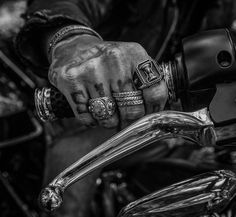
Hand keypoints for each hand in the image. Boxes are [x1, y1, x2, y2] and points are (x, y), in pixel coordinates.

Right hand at [48, 34, 167, 127]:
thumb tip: (155, 114)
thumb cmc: (107, 61)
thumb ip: (147, 82)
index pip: (155, 92)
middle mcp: (113, 61)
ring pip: (109, 119)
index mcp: (134, 54)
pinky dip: (92, 121)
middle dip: (129, 121)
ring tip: (108, 113)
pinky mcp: (71, 82)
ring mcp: (91, 71)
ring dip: (110, 122)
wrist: (74, 47)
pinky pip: (88, 118)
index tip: (147, 117)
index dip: (153, 111)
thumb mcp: (131, 61)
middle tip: (125, 121)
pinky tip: (92, 110)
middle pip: (132, 110)